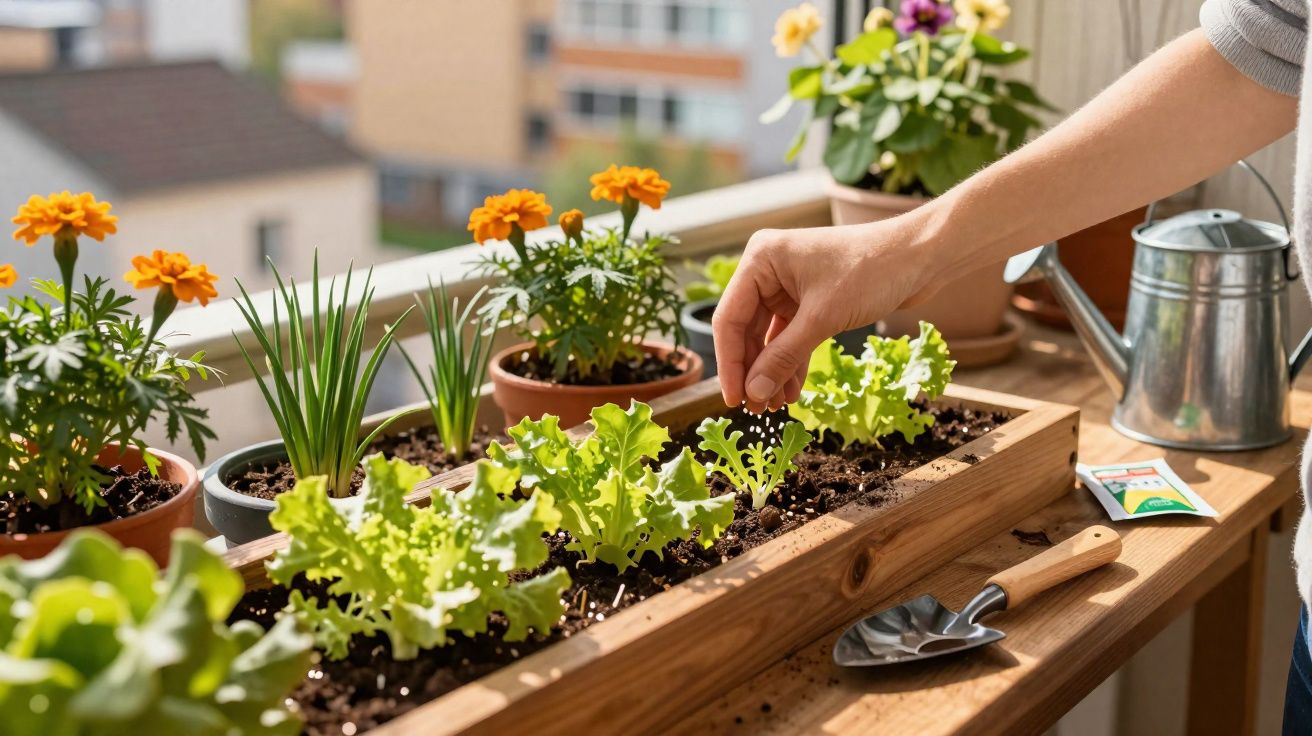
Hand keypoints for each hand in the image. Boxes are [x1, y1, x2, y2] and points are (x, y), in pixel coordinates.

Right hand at [713, 214, 938, 412]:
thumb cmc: (871, 270)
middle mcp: (769, 270)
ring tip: (774, 406)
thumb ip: (783, 356)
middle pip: (746, 330)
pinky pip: (791, 336)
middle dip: (753, 370)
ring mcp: (789, 285)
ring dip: (772, 371)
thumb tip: (754, 393)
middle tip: (755, 408)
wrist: (922, 256)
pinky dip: (792, 362)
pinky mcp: (811, 299)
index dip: (730, 363)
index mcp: (761, 259)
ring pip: (769, 337)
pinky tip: (792, 390)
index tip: (732, 399)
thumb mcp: (822, 318)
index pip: (729, 318)